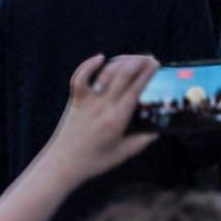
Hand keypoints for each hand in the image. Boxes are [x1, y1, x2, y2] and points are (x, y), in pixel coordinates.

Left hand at [33, 54, 159, 183]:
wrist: (63, 163)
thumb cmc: (94, 161)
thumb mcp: (123, 154)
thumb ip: (142, 141)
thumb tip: (157, 129)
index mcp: (117, 119)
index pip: (136, 89)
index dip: (147, 74)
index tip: (156, 65)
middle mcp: (103, 106)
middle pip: (123, 75)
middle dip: (139, 62)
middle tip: (149, 58)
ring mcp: (87, 101)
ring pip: (106, 73)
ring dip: (121, 61)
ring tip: (133, 58)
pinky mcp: (75, 100)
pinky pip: (80, 77)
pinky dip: (89, 65)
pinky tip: (101, 57)